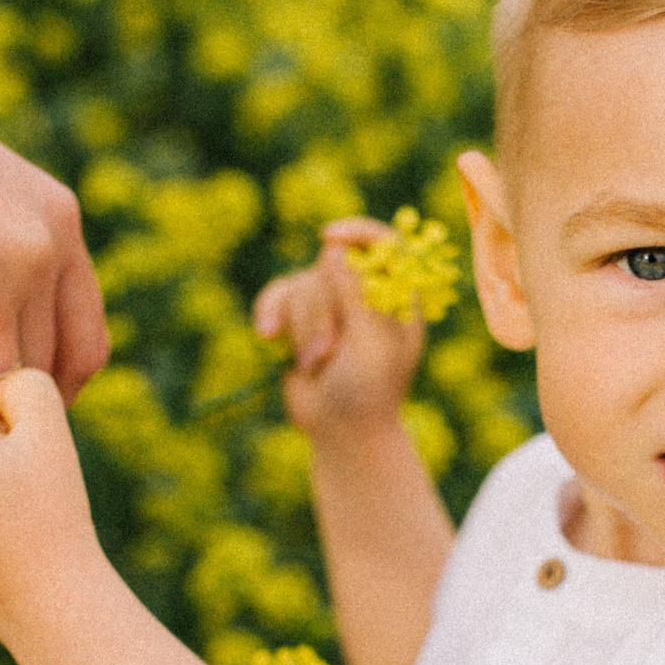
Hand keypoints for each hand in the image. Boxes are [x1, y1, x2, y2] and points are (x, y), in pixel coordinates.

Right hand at [253, 217, 425, 437]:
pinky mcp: (300, 318)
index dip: (358, 231)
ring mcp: (332, 304)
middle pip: (331, 265)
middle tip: (329, 354)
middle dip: (321, 312)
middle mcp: (366, 293)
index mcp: (398, 297)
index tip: (330, 237)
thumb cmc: (367, 394)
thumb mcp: (371, 346)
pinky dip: (270, 313)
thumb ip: (357, 296)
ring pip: (303, 284)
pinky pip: (277, 295)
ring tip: (315, 366)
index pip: (386, 244)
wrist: (340, 433)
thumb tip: (335, 250)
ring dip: (302, 328)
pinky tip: (267, 336)